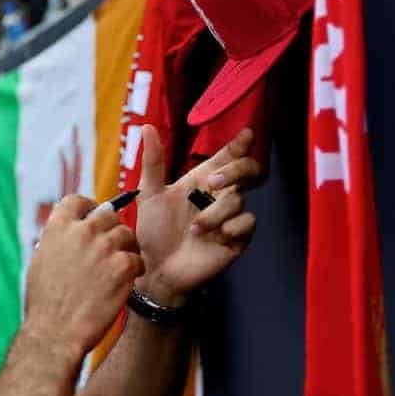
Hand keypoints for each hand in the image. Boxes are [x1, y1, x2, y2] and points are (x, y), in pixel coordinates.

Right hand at [23, 194, 145, 355]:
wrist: (56, 332)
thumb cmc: (45, 304)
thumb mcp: (41, 262)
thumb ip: (58, 241)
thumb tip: (70, 233)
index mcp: (58, 228)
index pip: (78, 201)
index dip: (89, 208)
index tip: (93, 218)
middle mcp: (82, 231)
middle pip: (109, 215)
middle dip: (111, 229)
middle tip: (112, 249)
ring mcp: (105, 247)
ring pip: (127, 235)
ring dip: (126, 249)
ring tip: (120, 268)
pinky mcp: (123, 266)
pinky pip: (138, 259)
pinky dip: (135, 270)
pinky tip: (127, 282)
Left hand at [134, 125, 260, 304]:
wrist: (155, 269)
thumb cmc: (154, 233)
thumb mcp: (149, 195)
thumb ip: (153, 162)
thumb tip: (146, 127)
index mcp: (202, 181)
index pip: (227, 156)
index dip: (238, 144)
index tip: (244, 135)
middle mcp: (219, 196)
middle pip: (246, 170)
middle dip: (235, 170)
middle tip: (213, 182)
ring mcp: (229, 217)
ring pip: (239, 200)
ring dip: (216, 212)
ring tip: (194, 229)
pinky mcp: (236, 239)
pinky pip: (247, 223)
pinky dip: (233, 226)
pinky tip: (218, 235)